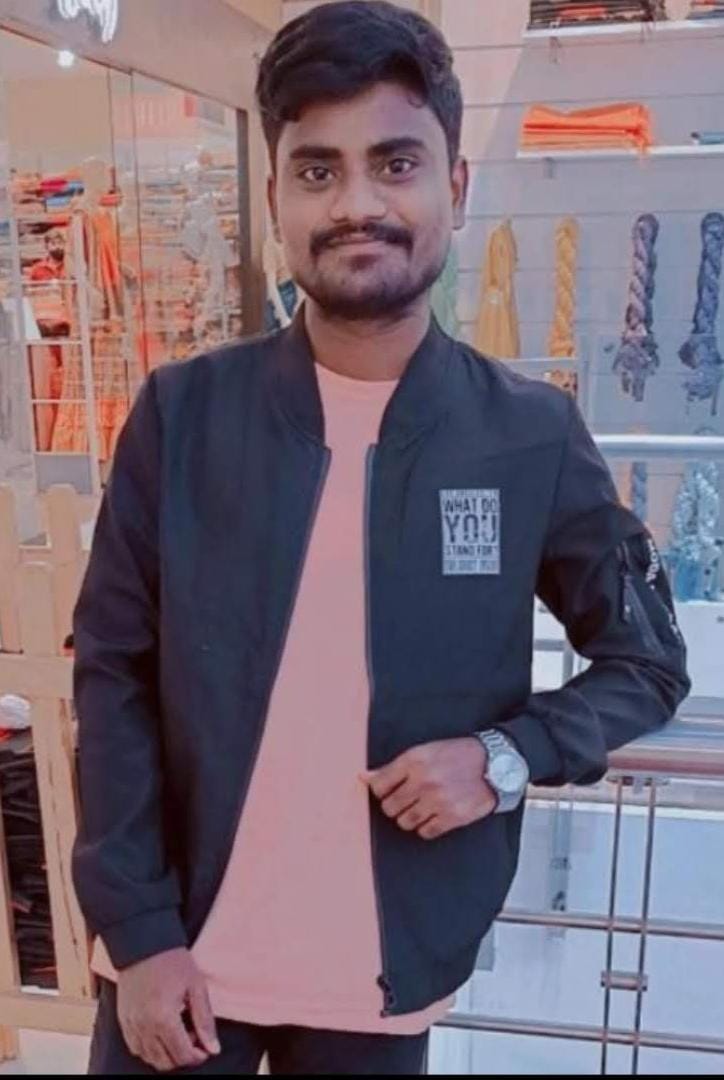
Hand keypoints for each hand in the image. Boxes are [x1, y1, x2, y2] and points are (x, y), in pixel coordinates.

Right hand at [116, 947, 219, 1071]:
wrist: (144, 943)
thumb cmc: (172, 961)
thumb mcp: (196, 986)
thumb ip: (204, 1020)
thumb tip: (213, 1048)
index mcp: (164, 1018)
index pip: (183, 1055)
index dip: (198, 1055)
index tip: (205, 1045)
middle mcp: (144, 1026)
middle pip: (165, 1062)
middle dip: (183, 1056)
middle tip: (193, 1035)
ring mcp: (131, 1025)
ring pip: (149, 1058)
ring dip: (167, 1053)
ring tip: (178, 1031)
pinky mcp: (123, 1020)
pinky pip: (135, 1048)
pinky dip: (150, 1048)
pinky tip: (161, 1032)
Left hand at [361, 737, 496, 840]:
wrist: (495, 764)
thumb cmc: (458, 755)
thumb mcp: (424, 751)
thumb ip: (393, 767)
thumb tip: (364, 777)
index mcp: (414, 760)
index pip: (379, 785)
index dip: (380, 790)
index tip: (388, 790)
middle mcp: (423, 781)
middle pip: (389, 807)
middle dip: (395, 805)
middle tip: (407, 799)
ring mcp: (437, 800)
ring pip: (404, 822)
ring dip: (410, 817)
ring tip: (422, 806)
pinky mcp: (452, 817)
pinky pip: (425, 832)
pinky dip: (426, 827)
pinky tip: (434, 815)